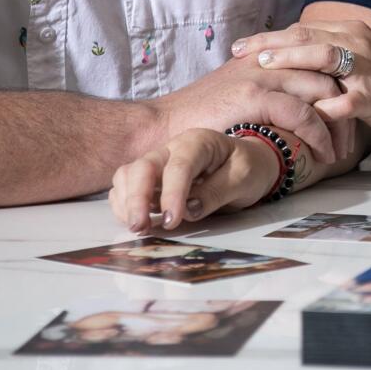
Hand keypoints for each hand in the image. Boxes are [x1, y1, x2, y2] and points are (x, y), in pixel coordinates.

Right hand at [108, 129, 280, 232]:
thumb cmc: (248, 168)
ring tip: (137, 228)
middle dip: (138, 198)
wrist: (247, 164)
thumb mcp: (244, 178)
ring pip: (128, 175)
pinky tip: (134, 221)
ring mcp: (158, 162)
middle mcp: (172, 148)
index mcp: (198, 142)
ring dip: (126, 202)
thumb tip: (188, 210)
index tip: (172, 221)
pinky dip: (123, 204)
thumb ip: (217, 192)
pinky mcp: (150, 179)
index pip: (179, 166)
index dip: (172, 193)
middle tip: (140, 227)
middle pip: (143, 166)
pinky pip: (125, 187)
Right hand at [149, 54, 342, 163]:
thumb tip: (291, 108)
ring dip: (338, 123)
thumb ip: (264, 91)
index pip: (316, 61)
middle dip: (346, 105)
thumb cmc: (197, 117)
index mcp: (265, 55)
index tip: (346, 115)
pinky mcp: (255, 96)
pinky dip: (319, 135)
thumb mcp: (235, 93)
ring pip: (322, 91)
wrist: (162, 124)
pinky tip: (323, 153)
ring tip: (340, 151)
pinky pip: (303, 113)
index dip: (337, 88)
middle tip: (350, 138)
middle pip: (327, 73)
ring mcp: (262, 75)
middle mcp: (268, 59)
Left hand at [230, 19, 370, 139]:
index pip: (302, 29)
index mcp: (349, 32)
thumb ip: (326, 53)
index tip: (243, 45)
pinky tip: (297, 112)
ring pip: (323, 56)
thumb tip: (288, 55)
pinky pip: (343, 101)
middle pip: (306, 36)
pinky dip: (320, 106)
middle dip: (270, 43)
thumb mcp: (356, 56)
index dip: (270, 37)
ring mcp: (365, 69)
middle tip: (240, 51)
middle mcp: (356, 43)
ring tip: (263, 67)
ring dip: (291, 59)